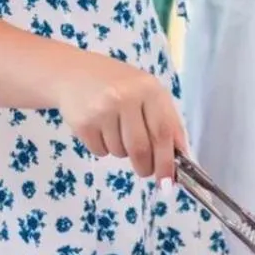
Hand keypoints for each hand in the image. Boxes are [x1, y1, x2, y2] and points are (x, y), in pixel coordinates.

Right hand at [55, 53, 187, 179]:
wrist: (73, 73)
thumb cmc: (118, 85)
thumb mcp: (147, 92)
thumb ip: (167, 120)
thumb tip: (181, 156)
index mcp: (149, 88)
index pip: (164, 132)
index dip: (167, 161)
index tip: (168, 182)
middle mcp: (126, 97)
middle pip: (141, 148)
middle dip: (146, 167)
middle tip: (145, 170)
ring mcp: (102, 110)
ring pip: (120, 152)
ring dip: (122, 152)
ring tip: (116, 129)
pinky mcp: (83, 123)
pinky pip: (100, 151)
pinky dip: (104, 148)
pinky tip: (100, 128)